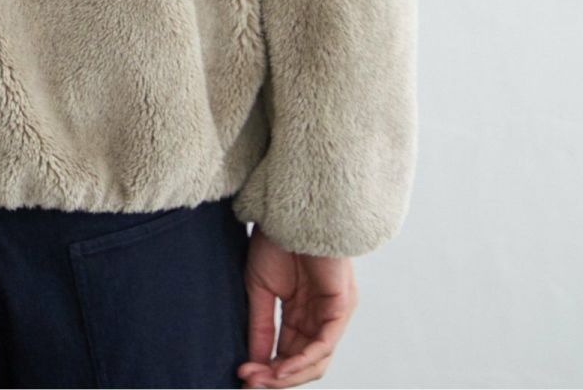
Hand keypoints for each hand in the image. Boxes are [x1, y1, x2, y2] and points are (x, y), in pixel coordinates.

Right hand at [237, 225, 357, 386]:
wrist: (287, 210)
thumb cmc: (275, 240)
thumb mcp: (260, 289)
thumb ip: (260, 328)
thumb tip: (252, 366)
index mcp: (302, 314)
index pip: (289, 354)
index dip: (267, 370)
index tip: (241, 377)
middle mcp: (321, 318)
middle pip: (304, 364)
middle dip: (276, 378)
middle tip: (248, 381)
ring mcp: (334, 313)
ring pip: (316, 361)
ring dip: (287, 374)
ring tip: (260, 378)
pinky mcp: (341, 305)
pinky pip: (324, 344)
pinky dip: (301, 360)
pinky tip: (279, 367)